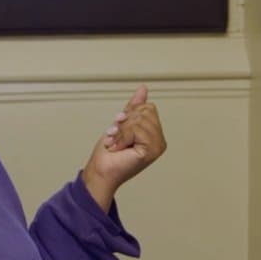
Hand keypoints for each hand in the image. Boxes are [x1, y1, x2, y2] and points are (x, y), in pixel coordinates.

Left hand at [82, 85, 167, 210]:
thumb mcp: (122, 124)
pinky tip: (119, 148)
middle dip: (125, 123)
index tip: (120, 130)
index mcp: (155, 133)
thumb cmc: (109, 154)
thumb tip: (143, 89)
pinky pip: (136, 129)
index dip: (130, 115)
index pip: (148, 107)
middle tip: (118, 138)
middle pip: (145, 112)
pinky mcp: (151, 150)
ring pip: (139, 120)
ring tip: (117, 143)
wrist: (101, 171)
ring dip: (122, 131)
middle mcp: (159, 140)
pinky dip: (122, 137)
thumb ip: (134, 107)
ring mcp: (158, 146)